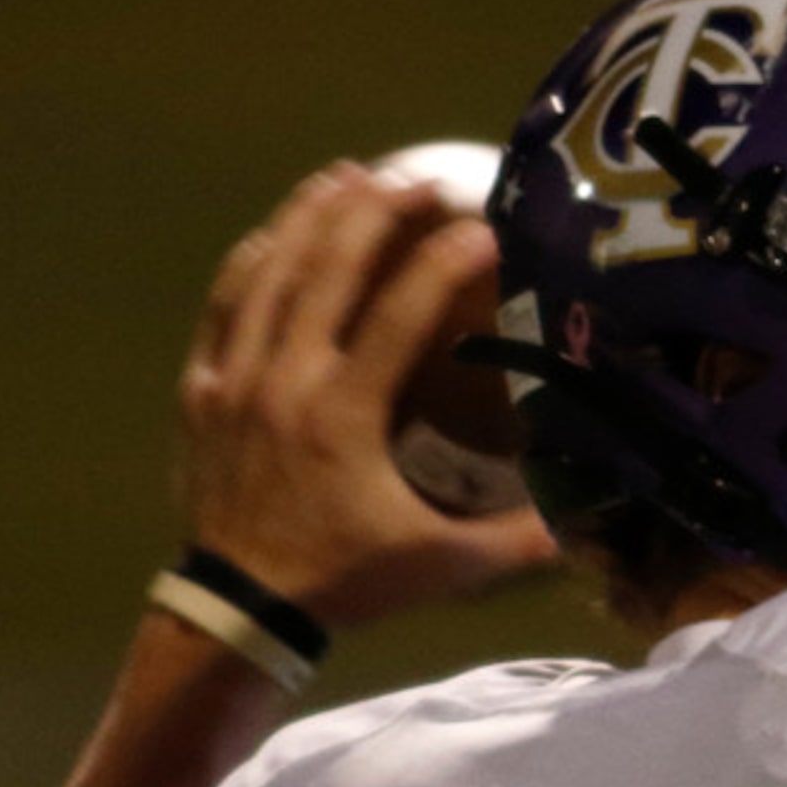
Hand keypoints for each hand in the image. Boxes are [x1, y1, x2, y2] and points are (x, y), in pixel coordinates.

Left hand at [177, 163, 557, 628]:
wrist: (238, 610)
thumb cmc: (344, 580)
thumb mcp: (440, 565)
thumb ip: (516, 540)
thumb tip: (584, 516)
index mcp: (345, 414)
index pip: (398, 316)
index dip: (441, 265)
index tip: (480, 228)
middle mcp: (286, 379)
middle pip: (328, 269)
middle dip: (375, 214)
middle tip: (417, 179)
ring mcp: (235, 378)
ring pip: (270, 273)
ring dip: (310, 218)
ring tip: (350, 176)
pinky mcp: (201, 388)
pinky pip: (224, 305)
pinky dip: (251, 260)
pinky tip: (275, 231)